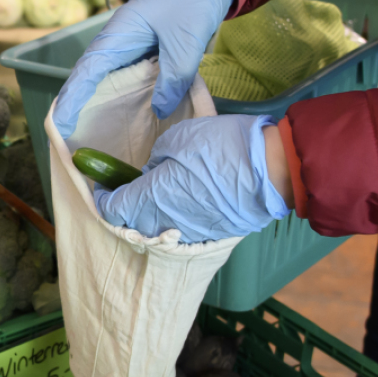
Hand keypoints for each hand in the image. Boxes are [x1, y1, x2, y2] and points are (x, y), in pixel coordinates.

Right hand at [51, 0, 235, 138]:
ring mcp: (127, 49)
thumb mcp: (186, 41)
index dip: (70, 100)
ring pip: (101, 82)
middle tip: (63, 141)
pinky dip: (115, 101)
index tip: (58, 126)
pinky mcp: (140, 55)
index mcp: (118, 34)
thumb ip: (174, 78)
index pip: (85, 72)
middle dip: (72, 109)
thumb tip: (160, 110)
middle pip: (86, 79)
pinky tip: (116, 120)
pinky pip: (122, 81)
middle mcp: (116, 43)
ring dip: (90, 107)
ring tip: (81, 137)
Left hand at [91, 114, 290, 242]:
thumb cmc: (223, 148)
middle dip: (127, 207)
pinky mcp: (210, 237)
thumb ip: (157, 159)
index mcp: (150, 198)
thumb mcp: (180, 139)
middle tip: (131, 188)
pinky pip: (181, 230)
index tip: (104, 185)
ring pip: (157, 229)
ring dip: (152, 214)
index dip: (104, 196)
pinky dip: (176, 218)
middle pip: (132, 223)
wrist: (272, 172)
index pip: (112, 208)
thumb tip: (154, 171)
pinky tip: (186, 200)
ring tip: (160, 192)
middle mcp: (164, 224)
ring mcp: (188, 234)